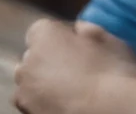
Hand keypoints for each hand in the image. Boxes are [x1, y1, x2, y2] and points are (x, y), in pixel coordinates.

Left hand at [14, 18, 135, 113]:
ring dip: (44, 84)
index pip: (42, 29)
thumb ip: (87, 30)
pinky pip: (32, 105)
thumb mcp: (108, 38)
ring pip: (31, 84)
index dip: (61, 36)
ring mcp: (24, 93)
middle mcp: (27, 62)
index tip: (79, 45)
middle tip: (77, 68)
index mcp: (43, 35)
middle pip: (34, 57)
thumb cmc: (110, 70)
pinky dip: (43, 103)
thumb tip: (78, 30)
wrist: (107, 113)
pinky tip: (66, 105)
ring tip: (71, 90)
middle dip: (49, 60)